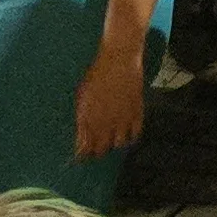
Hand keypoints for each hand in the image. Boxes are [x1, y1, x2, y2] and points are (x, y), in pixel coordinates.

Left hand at [74, 39, 146, 158]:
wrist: (119, 60)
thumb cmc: (96, 76)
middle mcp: (106, 123)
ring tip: (112, 139)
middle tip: (96, 147)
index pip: (85, 149)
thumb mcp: (82, 98)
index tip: (82, 156)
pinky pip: (136, 133)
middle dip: (98, 151)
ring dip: (114, 144)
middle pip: (102, 149)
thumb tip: (80, 141)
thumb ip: (81, 121)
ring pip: (120, 144)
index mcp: (89, 120)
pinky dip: (131, 136)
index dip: (83, 154)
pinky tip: (127, 133)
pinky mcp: (137, 112)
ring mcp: (123, 118)